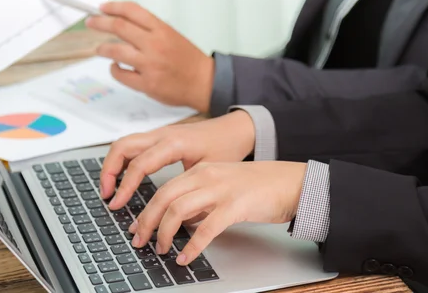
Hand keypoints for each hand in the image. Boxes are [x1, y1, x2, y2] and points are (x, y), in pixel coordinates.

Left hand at [86, 2, 214, 112]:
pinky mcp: (147, 84)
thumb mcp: (172, 35)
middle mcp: (154, 45)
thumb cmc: (188, 60)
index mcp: (162, 30)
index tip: (102, 8)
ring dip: (103, 48)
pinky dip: (114, 69)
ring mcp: (149, 65)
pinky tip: (115, 67)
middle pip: (119, 27)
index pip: (132, 11)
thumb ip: (150, 30)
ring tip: (99, 49)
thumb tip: (123, 24)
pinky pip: (121, 74)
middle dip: (100, 23)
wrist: (204, 82)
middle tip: (91, 22)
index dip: (114, 7)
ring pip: (116, 51)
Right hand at [99, 111, 255, 206]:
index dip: (125, 186)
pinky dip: (122, 160)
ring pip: (124, 143)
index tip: (118, 204)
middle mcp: (162, 135)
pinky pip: (133, 145)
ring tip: (110, 190)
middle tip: (107, 196)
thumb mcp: (211, 171)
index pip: (139, 164)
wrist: (235, 129)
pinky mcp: (159, 136)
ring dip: (112, 165)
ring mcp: (159, 133)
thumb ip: (190, 191)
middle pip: (122, 147)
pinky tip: (123, 178)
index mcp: (174, 143)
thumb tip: (175, 220)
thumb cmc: (226, 147)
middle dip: (109, 171)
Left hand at [129, 161, 306, 264]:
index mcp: (201, 170)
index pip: (163, 188)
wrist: (290, 182)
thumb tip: (181, 220)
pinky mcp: (235, 206)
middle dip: (147, 222)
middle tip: (140, 241)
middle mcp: (207, 176)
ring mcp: (221, 190)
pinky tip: (186, 257)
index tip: (137, 226)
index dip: (146, 210)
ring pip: (179, 210)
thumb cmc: (259, 186)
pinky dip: (192, 246)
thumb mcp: (222, 185)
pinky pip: (206, 228)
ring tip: (161, 249)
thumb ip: (200, 198)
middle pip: (164, 197)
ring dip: (164, 233)